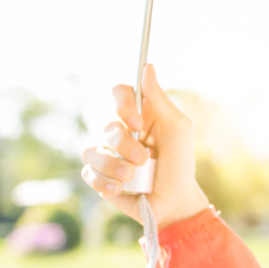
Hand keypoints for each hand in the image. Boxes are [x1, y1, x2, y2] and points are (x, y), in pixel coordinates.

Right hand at [81, 64, 209, 227]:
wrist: (174, 202)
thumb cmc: (179, 163)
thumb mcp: (177, 128)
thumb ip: (160, 98)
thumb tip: (147, 66)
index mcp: (139, 115)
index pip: (120, 93)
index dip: (123, 104)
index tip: (137, 122)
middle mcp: (120, 131)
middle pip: (107, 125)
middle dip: (125, 145)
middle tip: (144, 159)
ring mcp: (108, 153)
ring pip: (92, 150)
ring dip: (113, 166)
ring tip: (132, 178)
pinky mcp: (100, 176)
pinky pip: (88, 172)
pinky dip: (105, 181)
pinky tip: (122, 189)